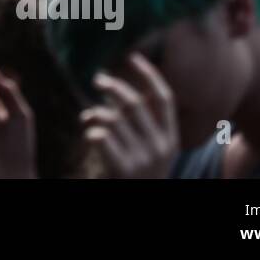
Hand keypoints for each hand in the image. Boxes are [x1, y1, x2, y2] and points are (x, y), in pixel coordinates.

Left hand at [80, 53, 177, 178]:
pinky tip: (90, 134)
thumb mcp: (152, 148)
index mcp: (171, 139)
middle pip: (134, 103)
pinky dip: (91, 130)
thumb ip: (143, 122)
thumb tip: (121, 86)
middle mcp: (160, 147)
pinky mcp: (122, 169)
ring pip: (112, 118)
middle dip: (113, 86)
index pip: (164, 99)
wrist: (138, 203)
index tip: (132, 56)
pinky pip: (100, 136)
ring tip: (88, 117)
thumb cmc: (138, 171)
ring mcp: (142, 159)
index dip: (149, 74)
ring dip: (95, 113)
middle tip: (98, 79)